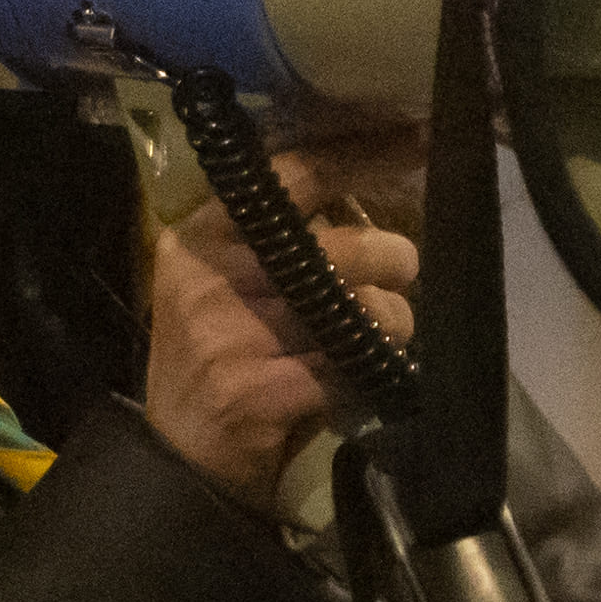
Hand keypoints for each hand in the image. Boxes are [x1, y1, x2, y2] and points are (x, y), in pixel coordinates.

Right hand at [139, 152, 413, 518]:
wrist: (181, 460)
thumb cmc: (220, 360)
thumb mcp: (228, 283)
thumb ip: (281, 239)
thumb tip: (372, 188)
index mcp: (202, 234)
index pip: (291, 175)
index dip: (362, 154)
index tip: (420, 141)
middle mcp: (208, 275)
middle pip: (334, 246)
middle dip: (389, 258)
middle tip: (402, 269)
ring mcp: (227, 334)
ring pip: (353, 309)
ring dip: (389, 323)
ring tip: (383, 336)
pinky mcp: (254, 389)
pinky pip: (345, 367)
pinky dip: (367, 374)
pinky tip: (358, 380)